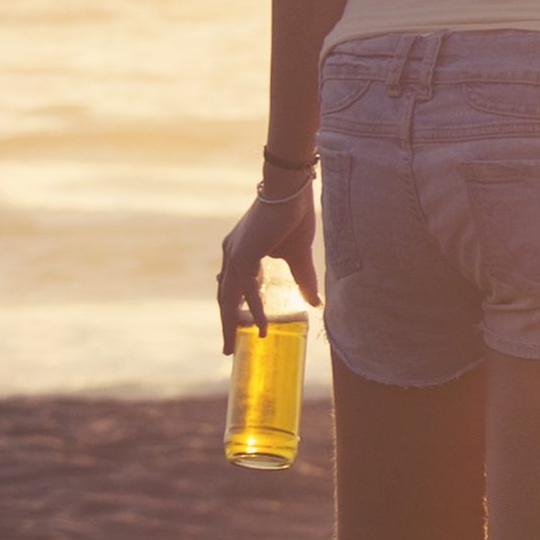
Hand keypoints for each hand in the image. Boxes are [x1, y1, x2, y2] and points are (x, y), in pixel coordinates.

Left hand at [217, 179, 316, 347]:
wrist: (289, 191)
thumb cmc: (293, 216)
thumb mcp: (297, 255)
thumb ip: (302, 279)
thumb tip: (315, 303)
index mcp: (239, 252)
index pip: (230, 287)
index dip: (232, 308)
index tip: (236, 326)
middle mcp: (231, 254)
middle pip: (224, 297)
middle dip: (226, 324)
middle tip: (228, 348)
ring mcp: (234, 255)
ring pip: (228, 298)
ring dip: (230, 325)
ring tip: (232, 347)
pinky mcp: (244, 256)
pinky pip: (247, 291)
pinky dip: (254, 311)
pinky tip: (259, 329)